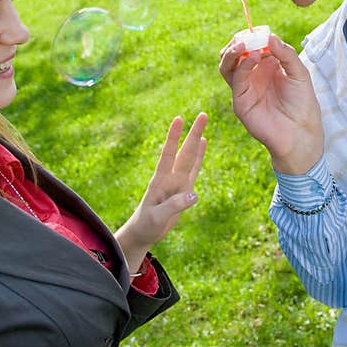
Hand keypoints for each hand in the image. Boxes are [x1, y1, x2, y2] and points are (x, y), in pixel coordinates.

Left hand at [115, 112, 207, 273]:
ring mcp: (177, 182)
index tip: (179, 119)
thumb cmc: (147, 224)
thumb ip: (174, 205)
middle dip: (193, 133)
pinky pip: (194, 169)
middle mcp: (170, 177)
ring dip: (197, 140)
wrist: (144, 232)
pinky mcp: (184, 189)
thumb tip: (194, 195)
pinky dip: (199, 156)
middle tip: (203, 114)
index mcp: (160, 181)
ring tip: (203, 123)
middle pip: (184, 152)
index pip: (168, 154)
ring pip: (190, 157)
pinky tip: (203, 144)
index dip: (173, 137)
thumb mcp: (157, 217)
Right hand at [219, 32, 321, 174]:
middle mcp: (252, 75)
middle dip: (237, 41)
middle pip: (233, 54)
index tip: (259, 29)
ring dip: (231, 51)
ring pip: (227, 65)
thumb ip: (286, 54)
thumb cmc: (303, 104)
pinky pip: (235, 79)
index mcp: (266, 67)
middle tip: (246, 35)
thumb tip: (270, 36)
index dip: (251, 36)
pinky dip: (243, 65)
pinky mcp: (240, 101)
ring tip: (243, 44)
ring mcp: (244, 88)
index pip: (251, 46)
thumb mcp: (299, 73)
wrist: (301, 132)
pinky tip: (255, 57)